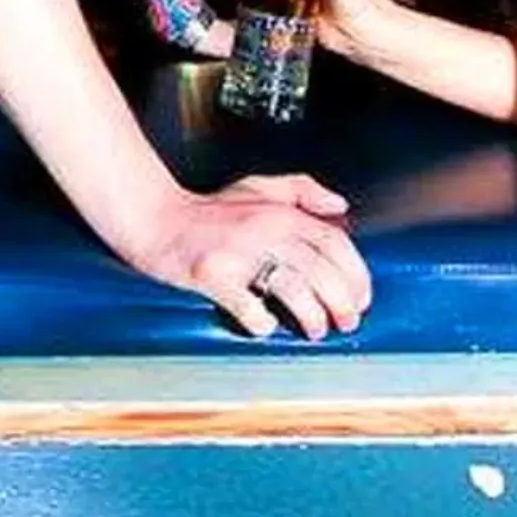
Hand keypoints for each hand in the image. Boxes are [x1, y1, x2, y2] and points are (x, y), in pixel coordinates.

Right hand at [126, 175, 372, 340]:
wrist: (155, 218)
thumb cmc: (206, 210)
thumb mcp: (258, 186)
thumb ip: (302, 189)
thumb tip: (339, 205)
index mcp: (280, 212)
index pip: (334, 243)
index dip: (355, 274)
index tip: (361, 297)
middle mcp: (264, 230)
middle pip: (320, 270)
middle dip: (342, 302)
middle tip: (346, 322)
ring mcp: (238, 254)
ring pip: (293, 289)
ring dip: (311, 316)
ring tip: (314, 329)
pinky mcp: (212, 276)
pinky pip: (248, 305)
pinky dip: (262, 322)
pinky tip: (265, 325)